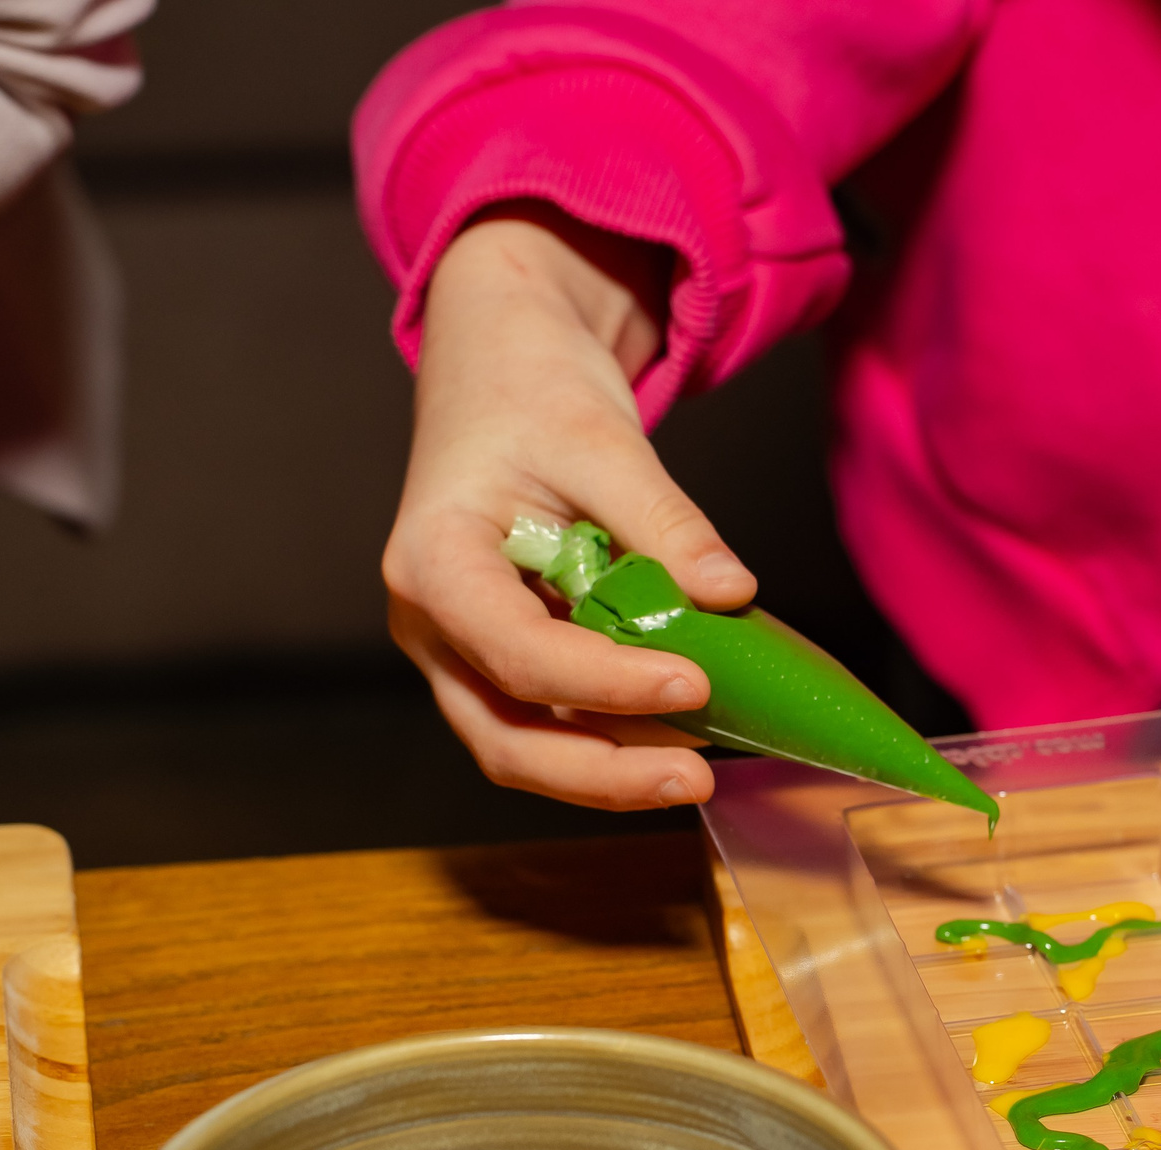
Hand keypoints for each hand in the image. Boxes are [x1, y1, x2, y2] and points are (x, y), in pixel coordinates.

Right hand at [384, 204, 756, 809]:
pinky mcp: (498, 658)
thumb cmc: (528, 386)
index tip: (694, 684)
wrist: (499, 360)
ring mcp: (459, 650)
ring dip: (611, 769)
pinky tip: (679, 734)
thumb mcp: (602, 437)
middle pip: (505, 736)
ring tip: (701, 767)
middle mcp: (430, 623)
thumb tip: (730, 593)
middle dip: (604, 773)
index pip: (518, 652)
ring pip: (523, 746)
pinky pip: (549, 721)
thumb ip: (665, 521)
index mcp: (433, 561)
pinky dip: (612, 738)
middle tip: (697, 777)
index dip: (606, 684)